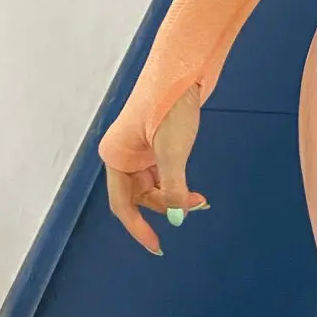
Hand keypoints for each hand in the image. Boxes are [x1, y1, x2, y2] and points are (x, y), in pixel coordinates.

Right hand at [104, 86, 208, 255]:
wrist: (184, 68)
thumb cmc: (171, 106)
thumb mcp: (173, 151)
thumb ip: (174, 188)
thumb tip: (178, 219)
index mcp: (115, 156)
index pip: (122, 204)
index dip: (138, 228)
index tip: (157, 247)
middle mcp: (122, 154)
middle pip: (139, 197)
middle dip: (166, 207)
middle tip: (197, 207)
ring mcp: (138, 148)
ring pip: (153, 186)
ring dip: (175, 196)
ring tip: (201, 199)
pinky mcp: (154, 142)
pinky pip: (162, 173)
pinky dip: (177, 184)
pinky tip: (194, 190)